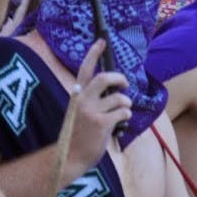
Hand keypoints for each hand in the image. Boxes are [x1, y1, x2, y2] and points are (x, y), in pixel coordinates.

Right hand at [67, 40, 131, 172]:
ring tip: (121, 114)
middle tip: (125, 84)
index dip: (94, 53)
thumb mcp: (80, 112)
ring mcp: (91, 111)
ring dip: (126, 105)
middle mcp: (82, 100)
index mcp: (77, 95)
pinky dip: (126, 117)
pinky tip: (119, 125)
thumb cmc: (79, 134)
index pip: (84, 69)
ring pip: (120, 98)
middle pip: (105, 78)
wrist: (70, 156)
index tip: (102, 40)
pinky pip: (124, 113)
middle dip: (120, 79)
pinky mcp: (101, 123)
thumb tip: (115, 90)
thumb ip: (93, 99)